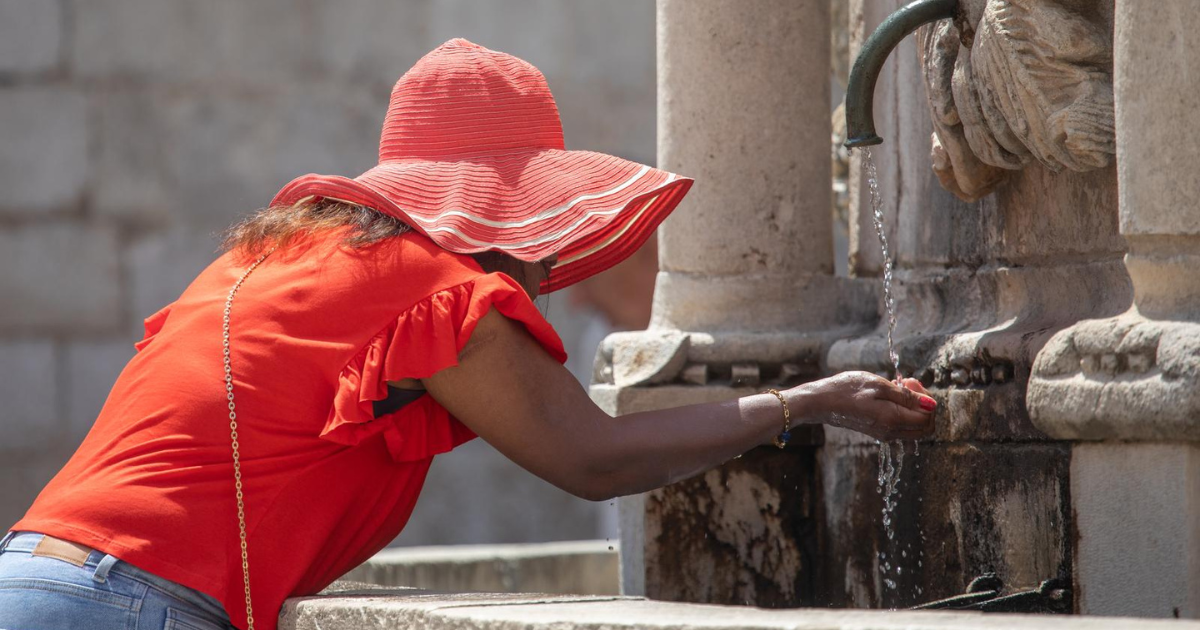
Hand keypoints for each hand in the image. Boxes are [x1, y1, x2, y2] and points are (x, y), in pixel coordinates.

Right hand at [796, 371, 935, 440]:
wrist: (820, 402)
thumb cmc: (846, 390)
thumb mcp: (878, 385)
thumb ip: (907, 396)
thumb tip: (932, 405)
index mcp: (893, 420)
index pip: (928, 417)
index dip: (926, 398)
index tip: (910, 381)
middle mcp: (891, 432)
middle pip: (925, 427)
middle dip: (924, 405)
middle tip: (908, 384)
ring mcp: (885, 434)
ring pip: (915, 427)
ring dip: (914, 408)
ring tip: (898, 388)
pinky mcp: (878, 431)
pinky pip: (902, 427)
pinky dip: (903, 412)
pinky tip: (890, 397)